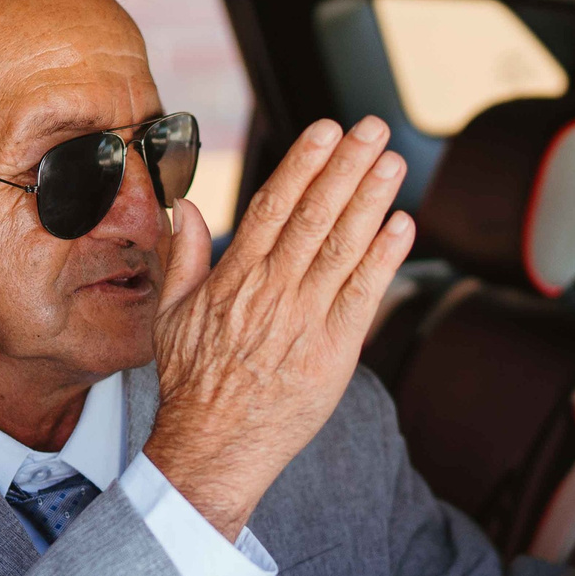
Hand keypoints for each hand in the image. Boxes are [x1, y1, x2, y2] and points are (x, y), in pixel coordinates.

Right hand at [145, 117, 415, 537]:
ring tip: (391, 162)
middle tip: (371, 128)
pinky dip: (384, 258)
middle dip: (346, 167)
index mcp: (233, 278)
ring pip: (342, 248)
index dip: (302, 164)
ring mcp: (304, 321)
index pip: (273, 207)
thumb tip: (185, 209)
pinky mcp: (333, 352)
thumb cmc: (193, 385)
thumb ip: (183, 256)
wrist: (213, 447)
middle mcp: (271, 293)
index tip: (325, 131)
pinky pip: (363, 296)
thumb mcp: (172, 314)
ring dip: (370, 200)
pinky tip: (402, 225)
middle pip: (314, 216)